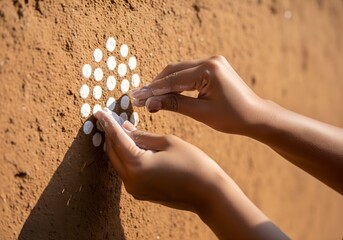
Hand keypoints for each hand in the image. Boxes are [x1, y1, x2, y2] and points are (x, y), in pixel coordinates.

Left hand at [95, 109, 288, 238]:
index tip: (99, 112)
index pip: (116, 139)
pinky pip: (127, 171)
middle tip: (110, 118)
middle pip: (113, 152)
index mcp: (137, 165)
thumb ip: (143, 136)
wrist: (208, 194)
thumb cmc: (193, 164)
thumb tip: (126, 128)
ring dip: (118, 145)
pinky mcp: (140, 193)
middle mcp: (130, 180)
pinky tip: (132, 145)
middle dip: (110, 134)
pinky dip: (126, 157)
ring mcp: (134, 189)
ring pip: (118, 162)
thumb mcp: (168, 142)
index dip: (108, 123)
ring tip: (121, 128)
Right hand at [130, 55, 263, 134]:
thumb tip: (150, 103)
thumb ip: (174, 104)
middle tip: (139, 98)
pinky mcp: (212, 67)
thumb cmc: (233, 117)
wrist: (255, 116)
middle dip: (155, 85)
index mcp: (209, 70)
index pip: (173, 79)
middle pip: (173, 71)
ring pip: (179, 71)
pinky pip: (188, 73)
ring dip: (164, 83)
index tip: (136, 97)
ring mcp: (212, 62)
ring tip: (148, 96)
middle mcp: (210, 60)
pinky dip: (175, 83)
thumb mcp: (201, 112)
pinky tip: (165, 91)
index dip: (152, 90)